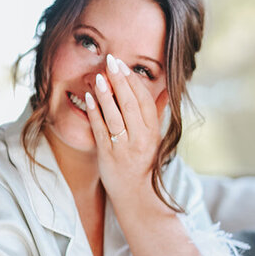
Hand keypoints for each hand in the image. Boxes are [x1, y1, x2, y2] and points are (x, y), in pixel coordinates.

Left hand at [84, 54, 167, 207]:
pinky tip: (88, 97)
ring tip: (98, 76)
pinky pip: (100, 130)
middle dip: (120, 81)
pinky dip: (94, 112)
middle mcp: (140, 138)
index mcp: (152, 132)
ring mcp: (124, 147)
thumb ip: (158, 112)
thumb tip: (166, 90)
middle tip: (111, 61)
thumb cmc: (143, 161)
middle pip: (130, 105)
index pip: (145, 101)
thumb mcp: (155, 136)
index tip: (124, 66)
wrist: (134, 193)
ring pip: (115, 116)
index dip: (134, 82)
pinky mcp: (108, 155)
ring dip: (106, 95)